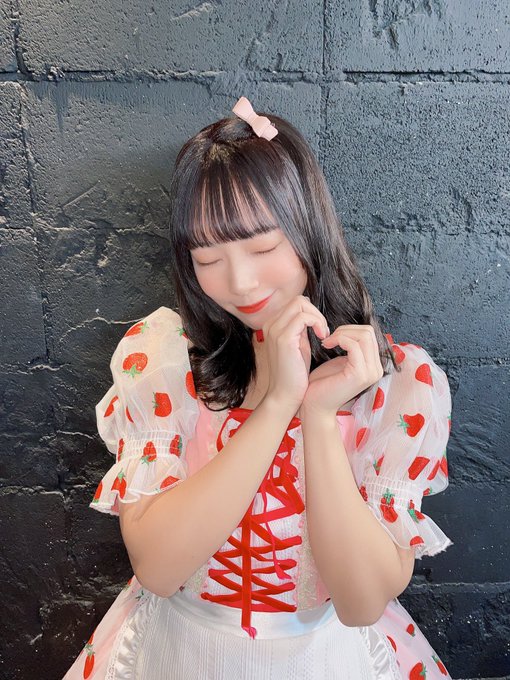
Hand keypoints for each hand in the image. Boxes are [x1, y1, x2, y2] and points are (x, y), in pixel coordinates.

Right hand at [262, 295, 328, 411]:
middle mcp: (270, 325)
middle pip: (298, 300)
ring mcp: (275, 330)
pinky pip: (303, 317)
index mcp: (273, 326)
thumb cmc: (294, 374)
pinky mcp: (283, 338)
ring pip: (300, 304)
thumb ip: (301, 329)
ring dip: (318, 317)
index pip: (295, 304)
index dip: (311, 313)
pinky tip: (323, 337)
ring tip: (324, 335)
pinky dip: (317, 323)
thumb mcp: (298, 345)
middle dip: (316, 312)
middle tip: (324, 331)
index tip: (321, 330)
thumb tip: (312, 316)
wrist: (284, 395)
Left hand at [301, 325, 383, 415]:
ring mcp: (370, 372)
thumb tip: (352, 330)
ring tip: (327, 342)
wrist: (314, 403)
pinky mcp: (360, 374)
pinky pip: (353, 345)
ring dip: (341, 334)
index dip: (349, 329)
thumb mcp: (341, 360)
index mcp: (373, 365)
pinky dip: (339, 339)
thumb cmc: (324, 382)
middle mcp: (376, 369)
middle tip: (329, 338)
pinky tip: (326, 345)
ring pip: (364, 335)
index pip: (370, 334)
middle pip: (369, 332)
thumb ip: (351, 347)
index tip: (332, 337)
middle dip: (346, 329)